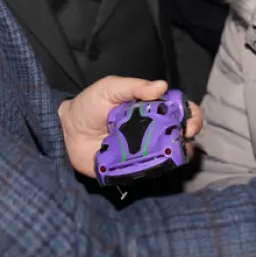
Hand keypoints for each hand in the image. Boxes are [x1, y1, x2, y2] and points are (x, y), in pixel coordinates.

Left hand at [58, 77, 203, 177]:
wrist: (65, 132)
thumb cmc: (88, 105)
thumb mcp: (109, 88)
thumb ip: (134, 86)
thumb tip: (162, 86)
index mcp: (150, 107)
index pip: (179, 109)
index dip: (191, 114)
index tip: (190, 120)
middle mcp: (152, 129)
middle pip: (181, 132)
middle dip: (190, 134)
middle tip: (184, 135)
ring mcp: (145, 150)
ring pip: (172, 153)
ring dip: (179, 153)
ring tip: (174, 152)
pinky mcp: (134, 168)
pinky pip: (153, 170)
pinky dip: (159, 169)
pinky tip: (157, 164)